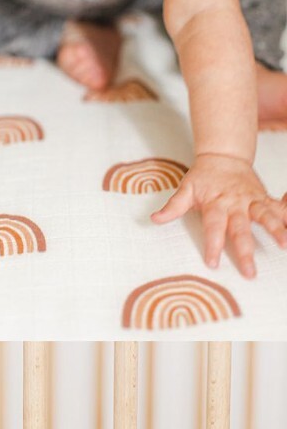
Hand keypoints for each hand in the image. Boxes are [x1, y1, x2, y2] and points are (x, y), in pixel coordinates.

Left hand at [150, 153, 286, 278]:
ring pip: (266, 216)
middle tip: (249, 272)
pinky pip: (278, 208)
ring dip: (276, 230)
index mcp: (215, 203)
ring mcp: (252, 200)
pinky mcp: (264, 198)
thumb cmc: (203, 176)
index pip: (213, 227)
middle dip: (245, 251)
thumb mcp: (185, 188)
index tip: (213, 263)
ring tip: (283, 245)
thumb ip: (173, 206)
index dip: (213, 245)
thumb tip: (155, 219)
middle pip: (240, 229)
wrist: (224, 156)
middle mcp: (235, 203)